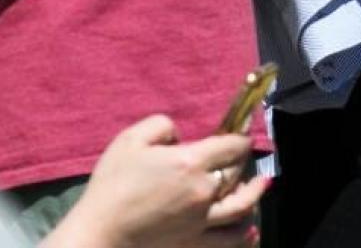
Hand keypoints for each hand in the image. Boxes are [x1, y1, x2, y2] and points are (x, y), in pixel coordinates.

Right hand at [47, 114, 265, 247]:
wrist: (99, 233)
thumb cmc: (112, 184)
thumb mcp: (130, 140)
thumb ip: (162, 125)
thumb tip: (179, 135)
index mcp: (192, 163)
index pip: (232, 145)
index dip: (240, 136)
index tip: (240, 134)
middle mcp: (205, 190)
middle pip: (237, 172)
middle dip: (241, 160)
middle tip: (240, 155)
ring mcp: (203, 220)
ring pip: (242, 206)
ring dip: (254, 192)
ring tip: (260, 184)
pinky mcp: (195, 242)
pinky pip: (228, 239)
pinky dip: (244, 233)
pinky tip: (251, 228)